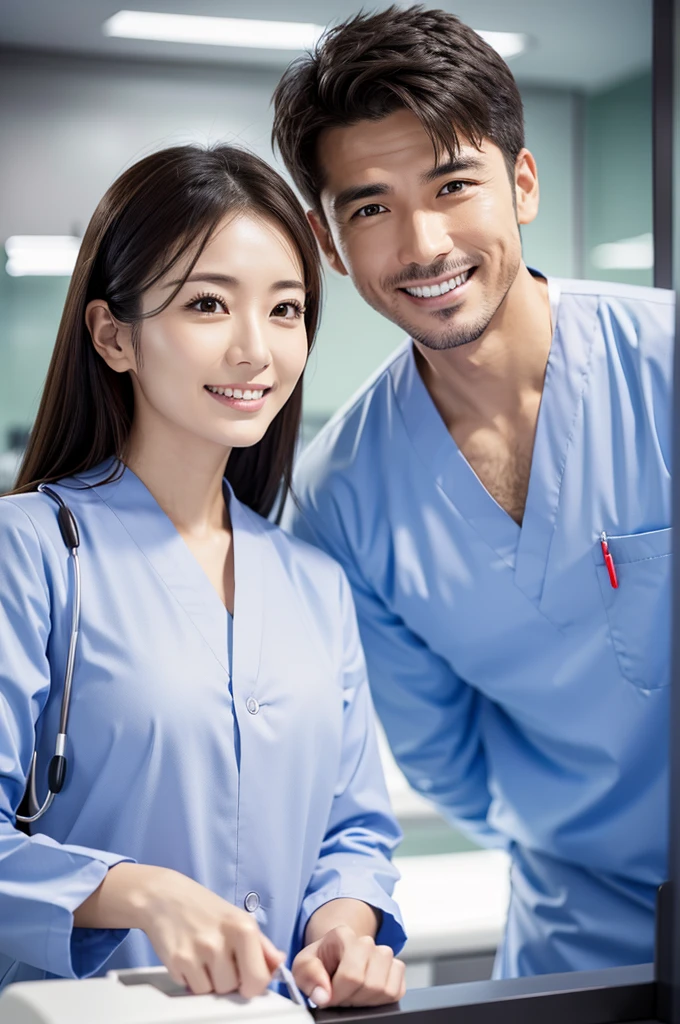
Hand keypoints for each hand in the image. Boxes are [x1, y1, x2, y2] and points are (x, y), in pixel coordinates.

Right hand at [138, 868, 284, 995]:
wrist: (164, 896)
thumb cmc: (204, 907)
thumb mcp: (238, 918)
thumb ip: (262, 945)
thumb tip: (279, 964)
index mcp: (243, 928)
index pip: (258, 979)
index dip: (253, 984)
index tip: (247, 977)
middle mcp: (221, 940)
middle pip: (233, 988)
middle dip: (228, 981)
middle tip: (221, 962)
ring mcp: (197, 952)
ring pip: (211, 992)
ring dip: (209, 981)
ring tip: (204, 958)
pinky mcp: (176, 962)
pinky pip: (191, 988)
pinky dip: (191, 979)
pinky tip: (190, 958)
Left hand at [292, 925, 405, 1006]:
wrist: (334, 956)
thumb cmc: (319, 962)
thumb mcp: (303, 966)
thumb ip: (309, 976)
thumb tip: (323, 995)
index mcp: (342, 936)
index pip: (351, 974)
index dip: (338, 994)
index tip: (328, 997)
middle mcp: (367, 942)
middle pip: (370, 984)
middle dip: (352, 998)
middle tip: (340, 996)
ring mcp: (385, 953)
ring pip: (385, 988)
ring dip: (367, 1000)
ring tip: (351, 994)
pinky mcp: (397, 968)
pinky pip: (397, 991)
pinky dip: (382, 1000)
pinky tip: (366, 994)